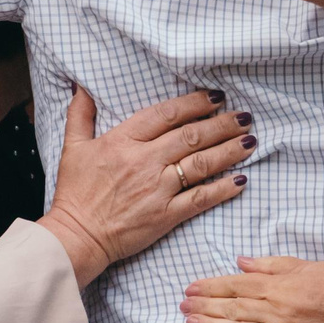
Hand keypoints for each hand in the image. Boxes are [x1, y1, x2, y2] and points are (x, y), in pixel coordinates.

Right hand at [38, 88, 253, 286]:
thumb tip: (81, 86)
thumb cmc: (75, 193)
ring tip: (250, 141)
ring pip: (201, 163)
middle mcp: (144, 161)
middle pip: (191, 136)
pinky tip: (240, 180)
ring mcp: (157, 189)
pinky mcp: (166, 215)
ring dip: (229, 150)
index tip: (216, 97)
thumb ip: (80, 114)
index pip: (166, 114)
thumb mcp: (73, 147)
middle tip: (244, 116)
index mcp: (123, 141)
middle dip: (222, 124)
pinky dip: (222, 189)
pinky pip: (200, 199)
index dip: (195, 103)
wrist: (76, 236)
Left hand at [181, 258, 323, 322]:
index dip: (210, 286)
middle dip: (203, 305)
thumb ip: (275, 265)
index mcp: (283, 286)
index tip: (191, 286)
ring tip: (189, 322)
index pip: (237, 285)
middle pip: (231, 308)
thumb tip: (241, 262)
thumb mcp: (313, 265)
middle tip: (181, 304)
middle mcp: (278, 313)